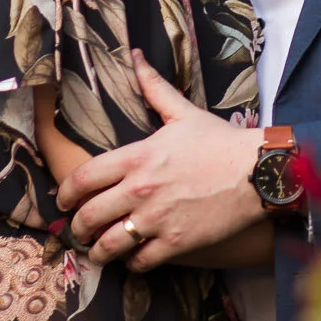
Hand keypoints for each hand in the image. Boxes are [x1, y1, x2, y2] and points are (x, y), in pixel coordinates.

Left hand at [57, 50, 263, 270]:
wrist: (256, 172)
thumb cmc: (220, 141)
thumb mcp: (183, 112)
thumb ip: (153, 87)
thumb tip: (136, 56)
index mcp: (137, 157)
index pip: (84, 177)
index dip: (66, 193)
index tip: (63, 201)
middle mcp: (140, 190)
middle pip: (89, 216)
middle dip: (78, 228)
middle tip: (77, 231)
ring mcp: (157, 219)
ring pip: (109, 245)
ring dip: (97, 252)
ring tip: (97, 253)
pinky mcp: (176, 242)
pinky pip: (141, 262)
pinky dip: (132, 263)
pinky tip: (133, 258)